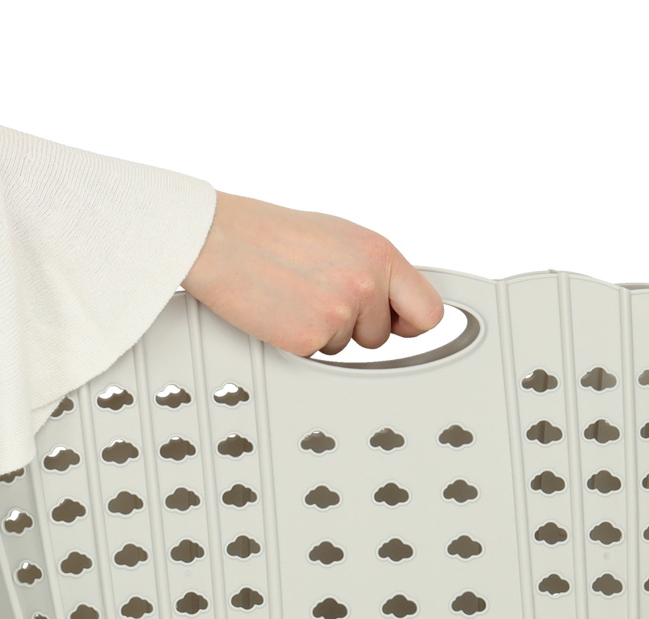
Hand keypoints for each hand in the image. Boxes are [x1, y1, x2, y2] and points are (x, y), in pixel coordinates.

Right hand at [181, 191, 444, 356]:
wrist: (219, 238)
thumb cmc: (270, 233)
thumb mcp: (340, 236)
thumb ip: (375, 269)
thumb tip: (397, 298)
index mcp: (380, 254)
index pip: (429, 312)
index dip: (411, 323)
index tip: (398, 324)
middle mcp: (366, 284)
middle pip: (381, 337)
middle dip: (356, 327)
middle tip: (321, 298)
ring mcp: (339, 313)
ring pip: (346, 347)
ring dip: (324, 332)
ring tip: (295, 296)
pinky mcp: (309, 338)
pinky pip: (316, 356)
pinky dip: (298, 341)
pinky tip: (281, 310)